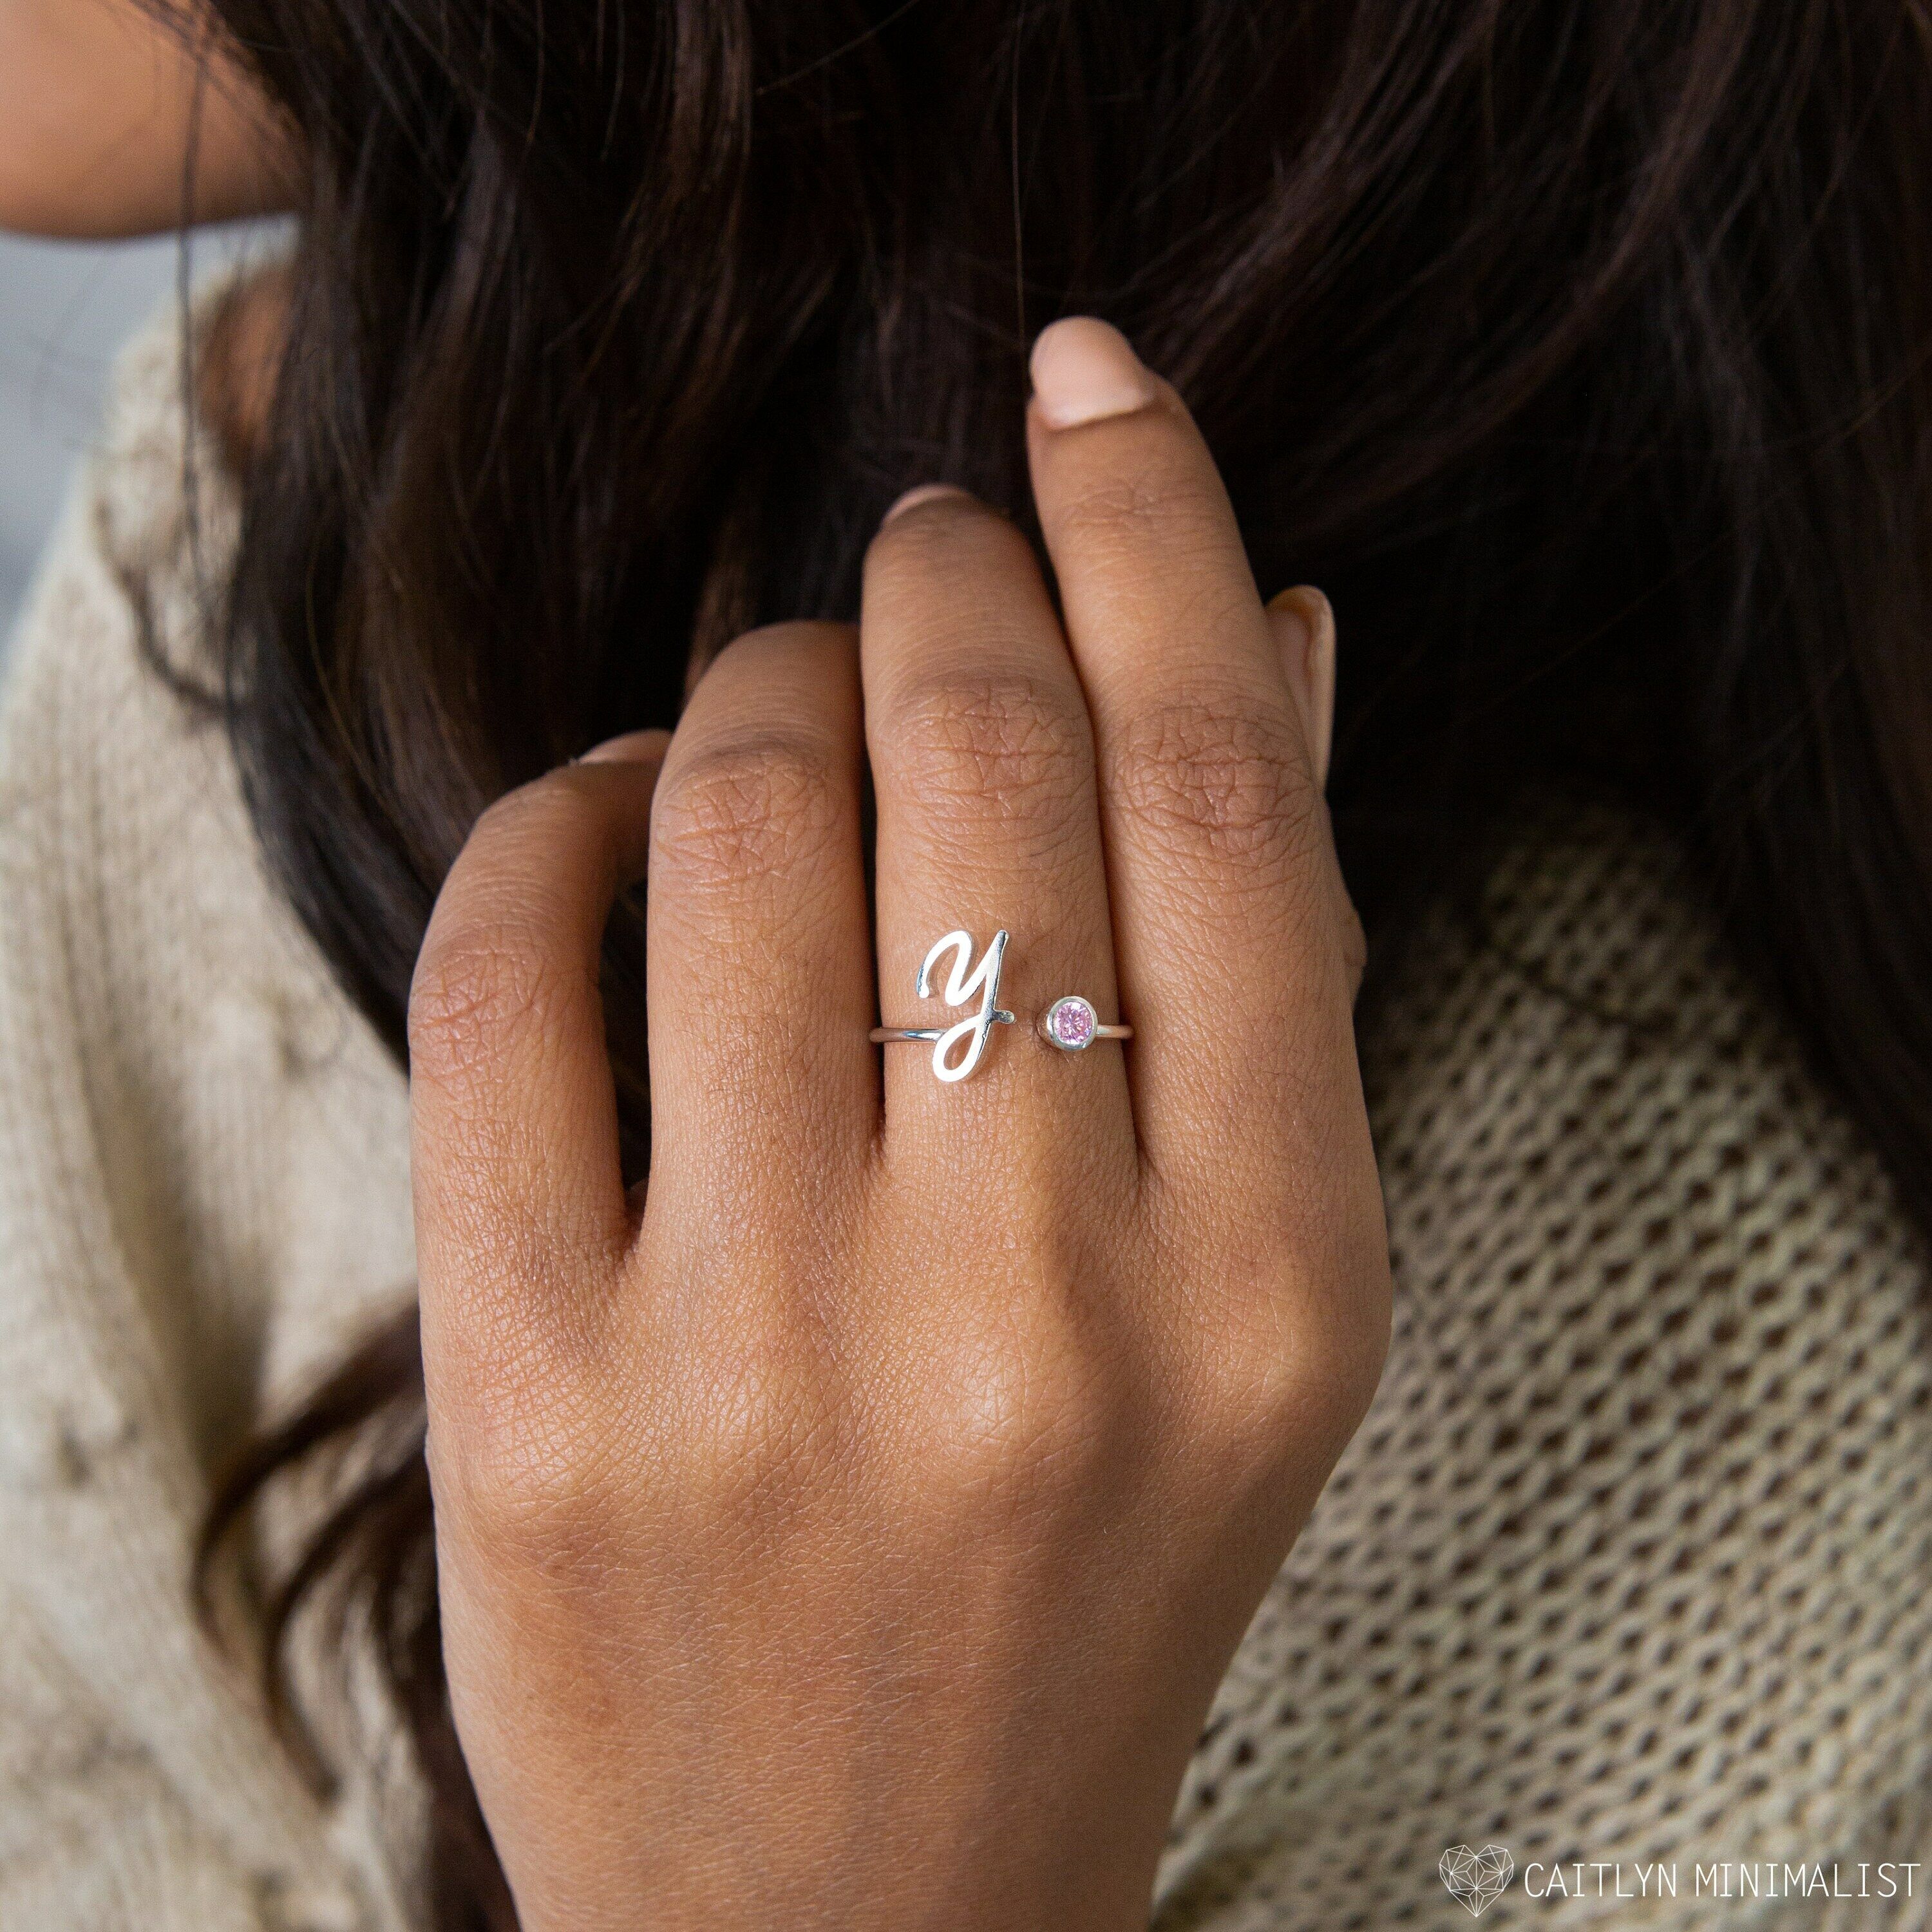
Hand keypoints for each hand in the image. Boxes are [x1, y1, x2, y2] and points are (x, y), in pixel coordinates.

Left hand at [408, 318, 1389, 1931]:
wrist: (858, 1908)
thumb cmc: (1084, 1572)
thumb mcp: (1258, 1306)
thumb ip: (1274, 964)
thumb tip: (1272, 628)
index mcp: (1265, 1286)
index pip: (1222, 790)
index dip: (1158, 525)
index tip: (1094, 385)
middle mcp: (1028, 1312)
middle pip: (977, 761)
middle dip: (940, 572)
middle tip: (924, 542)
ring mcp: (759, 1361)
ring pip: (737, 816)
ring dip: (758, 677)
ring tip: (783, 690)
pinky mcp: (531, 1399)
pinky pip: (509, 964)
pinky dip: (551, 814)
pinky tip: (608, 811)